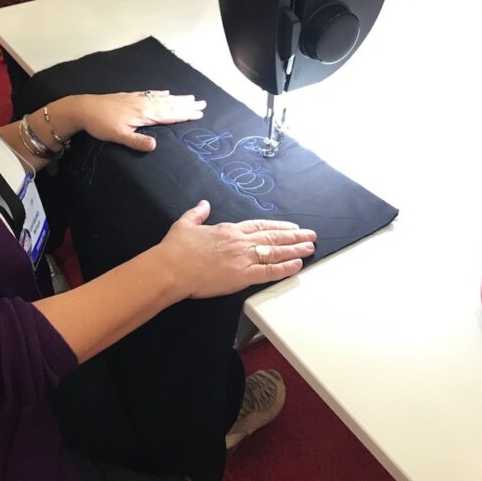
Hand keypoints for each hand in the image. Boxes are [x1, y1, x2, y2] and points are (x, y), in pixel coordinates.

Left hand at [76, 90, 206, 151]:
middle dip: (186, 105)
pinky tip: (165, 92)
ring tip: (191, 97)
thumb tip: (155, 146)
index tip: (199, 114)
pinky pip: (150, 94)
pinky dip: (160, 93)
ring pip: (162, 98)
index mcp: (143, 114)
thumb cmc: (100, 124)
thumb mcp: (118, 136)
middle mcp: (143, 104)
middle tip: (203, 104)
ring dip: (177, 98)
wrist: (83, 108)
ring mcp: (136, 99)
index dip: (184, 114)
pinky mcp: (129, 97)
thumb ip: (137, 141)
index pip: (168, 115)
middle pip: (169, 104)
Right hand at [159, 200, 315, 300]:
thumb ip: (197, 213)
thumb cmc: (175, 249)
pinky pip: (269, 272)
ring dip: (295, 249)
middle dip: (294, 236)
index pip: (259, 225)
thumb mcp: (185, 224)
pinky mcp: (241, 276)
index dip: (277, 225)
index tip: (291, 226)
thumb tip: (203, 204)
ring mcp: (242, 258)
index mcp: (228, 230)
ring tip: (310, 247)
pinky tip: (297, 265)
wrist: (171, 268)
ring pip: (275, 252)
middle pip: (273, 236)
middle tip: (310, 235)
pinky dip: (285, 268)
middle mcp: (239, 242)